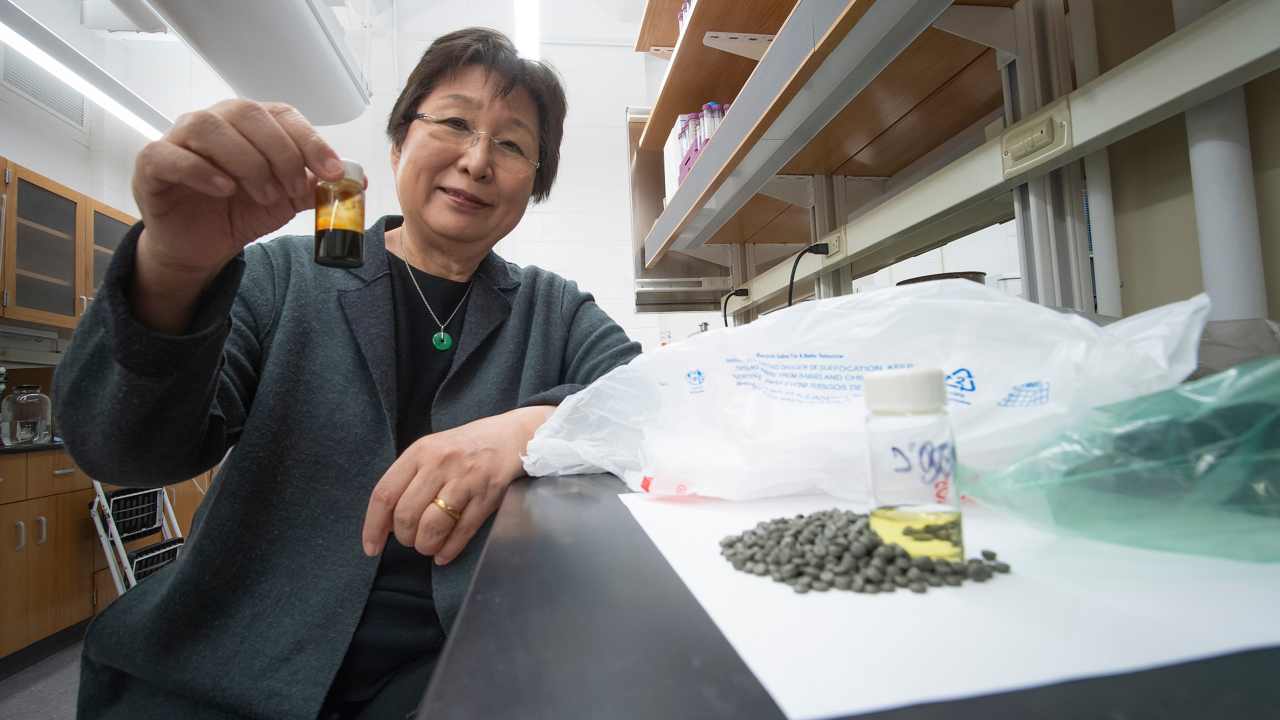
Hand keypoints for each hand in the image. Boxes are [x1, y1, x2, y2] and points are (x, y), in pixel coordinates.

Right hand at [130, 100, 344, 328]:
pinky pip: (171, 154)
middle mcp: (214, 122)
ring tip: (263, 196)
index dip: (310, 140)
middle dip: (280, 153)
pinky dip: (201, 170)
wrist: (201, 247)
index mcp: (249, 124)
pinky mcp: (152, 164)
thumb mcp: (285, 201)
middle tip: (292, 189)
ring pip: (210, 127)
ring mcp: (179, 139)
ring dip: (246, 161)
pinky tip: (225, 190)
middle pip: (247, 114)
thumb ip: (314, 187)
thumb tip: (356, 180)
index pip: (282, 115)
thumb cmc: (239, 212)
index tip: (333, 172)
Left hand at [361, 406, 553, 564]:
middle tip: (411, 540)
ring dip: (425, 546)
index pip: (385, 494)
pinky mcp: (487, 496)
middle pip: (407, 515)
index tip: (371, 547)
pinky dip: (448, 550)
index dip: (373, 526)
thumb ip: (408, 479)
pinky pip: (461, 532)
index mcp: (420, 452)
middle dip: (405, 538)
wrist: (511, 437)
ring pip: (432, 527)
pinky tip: (444, 554)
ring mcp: (465, 481)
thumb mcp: (431, 450)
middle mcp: (439, 465)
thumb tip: (387, 522)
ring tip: (428, 546)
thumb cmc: (464, 447)